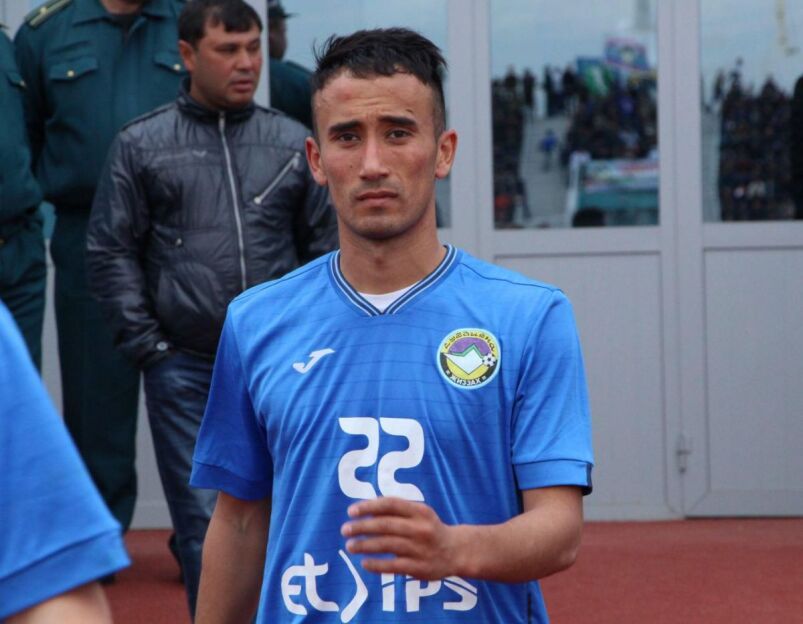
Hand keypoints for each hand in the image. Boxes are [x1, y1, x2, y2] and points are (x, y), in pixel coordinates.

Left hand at [341, 497, 463, 580]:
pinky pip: (393, 566)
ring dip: (365, 545)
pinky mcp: (419, 568)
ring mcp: (420, 549)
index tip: (351, 511)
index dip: (369, 506)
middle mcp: (420, 528)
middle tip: (345, 529)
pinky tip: (364, 562)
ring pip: (387, 545)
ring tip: (350, 546)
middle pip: (386, 525)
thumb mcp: (419, 513)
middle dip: (362, 527)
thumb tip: (365, 508)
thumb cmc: (428, 528)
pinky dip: (377, 565)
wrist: (455, 551)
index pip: (390, 504)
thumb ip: (396, 509)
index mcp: (420, 511)